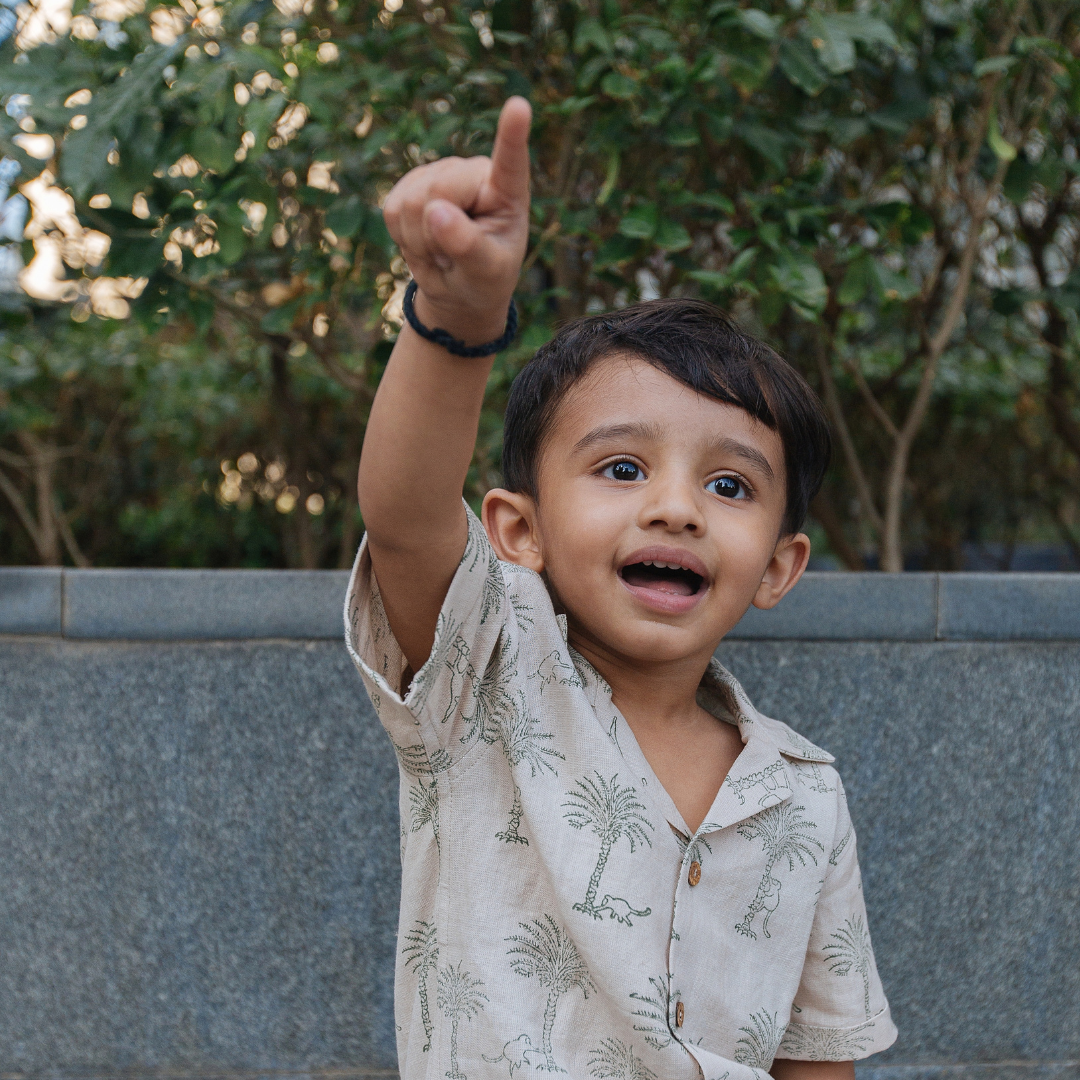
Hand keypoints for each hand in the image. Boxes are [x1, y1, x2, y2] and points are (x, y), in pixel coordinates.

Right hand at [382, 96, 531, 344]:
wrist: (458, 288)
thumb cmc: (485, 280)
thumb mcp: (486, 274)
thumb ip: (468, 246)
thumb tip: (436, 210)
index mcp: (507, 192)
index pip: (510, 162)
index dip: (511, 135)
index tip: (520, 106)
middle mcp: (474, 172)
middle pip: (438, 191)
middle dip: (436, 234)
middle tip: (452, 257)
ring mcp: (440, 172)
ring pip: (411, 202)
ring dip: (419, 240)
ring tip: (441, 250)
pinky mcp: (410, 183)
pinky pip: (392, 209)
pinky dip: (402, 235)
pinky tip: (422, 239)